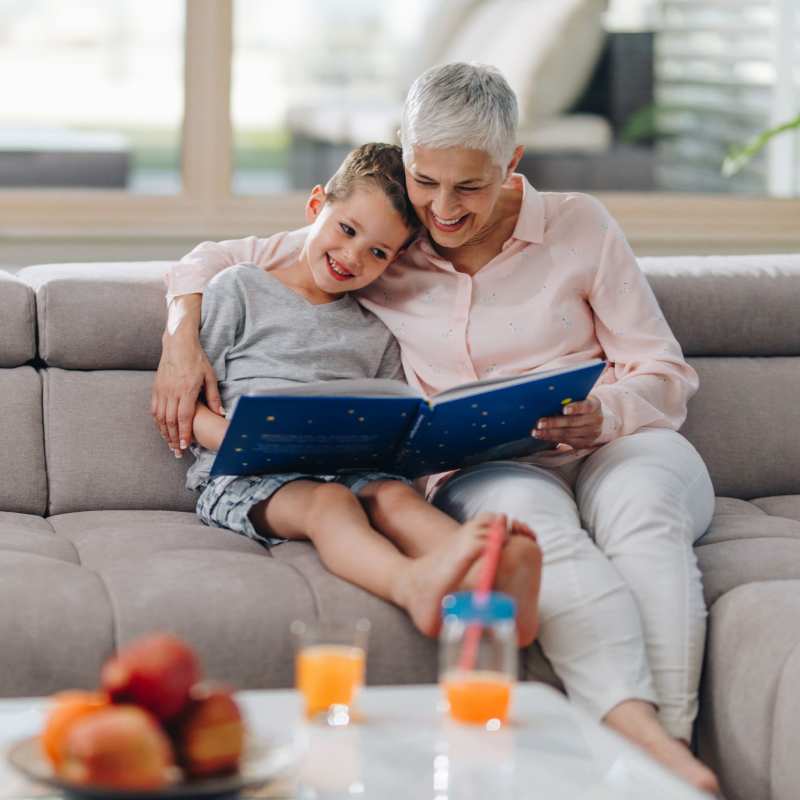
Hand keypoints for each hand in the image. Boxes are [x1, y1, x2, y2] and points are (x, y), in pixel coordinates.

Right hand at [150, 332, 222, 456]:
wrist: (178, 344)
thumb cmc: (197, 360)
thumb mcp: (210, 377)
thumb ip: (214, 397)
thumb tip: (221, 414)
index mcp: (187, 390)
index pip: (184, 417)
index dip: (184, 433)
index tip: (184, 446)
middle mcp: (172, 392)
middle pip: (171, 421)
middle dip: (173, 439)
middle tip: (176, 452)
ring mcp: (162, 390)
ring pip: (160, 417)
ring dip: (164, 433)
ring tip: (169, 444)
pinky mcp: (156, 388)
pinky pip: (154, 409)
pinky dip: (157, 422)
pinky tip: (162, 429)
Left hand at [532, 395, 602, 449]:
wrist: (592, 418)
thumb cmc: (579, 404)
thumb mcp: (579, 398)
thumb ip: (568, 398)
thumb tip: (548, 398)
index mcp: (595, 405)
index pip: (586, 406)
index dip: (575, 408)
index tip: (564, 409)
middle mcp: (596, 420)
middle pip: (573, 422)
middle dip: (554, 423)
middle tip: (540, 422)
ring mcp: (591, 434)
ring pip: (568, 434)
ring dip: (549, 433)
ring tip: (536, 431)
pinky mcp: (584, 443)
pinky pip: (566, 441)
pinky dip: (551, 438)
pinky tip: (541, 435)